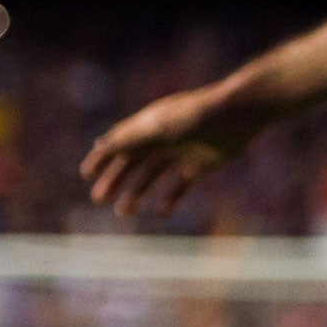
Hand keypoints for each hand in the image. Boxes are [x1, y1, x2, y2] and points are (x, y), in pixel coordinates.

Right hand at [78, 84, 268, 217]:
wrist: (241, 113)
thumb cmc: (198, 115)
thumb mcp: (159, 126)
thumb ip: (130, 137)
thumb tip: (99, 145)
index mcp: (151, 124)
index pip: (121, 141)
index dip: (103, 156)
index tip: (85, 174)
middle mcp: (166, 137)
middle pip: (134, 161)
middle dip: (116, 179)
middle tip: (99, 198)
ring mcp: (184, 151)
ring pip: (154, 175)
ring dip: (138, 192)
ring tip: (124, 212)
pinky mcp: (203, 163)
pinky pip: (182, 184)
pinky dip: (171, 198)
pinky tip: (161, 212)